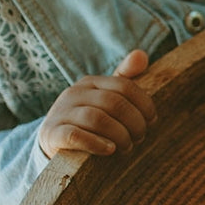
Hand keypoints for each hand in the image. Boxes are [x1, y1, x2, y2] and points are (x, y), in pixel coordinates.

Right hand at [39, 49, 155, 158]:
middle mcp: (74, 93)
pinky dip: (96, 144)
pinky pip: (75, 136)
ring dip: (119, 135)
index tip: (152, 121)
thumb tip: (141, 54)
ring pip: (97, 119)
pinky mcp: (52, 134)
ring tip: (126, 147)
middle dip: (134, 123)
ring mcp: (61, 113)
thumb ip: (124, 79)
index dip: (144, 104)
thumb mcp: (105, 99)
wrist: (53, 142)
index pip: (125, 86)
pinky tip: (110, 150)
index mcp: (91, 83)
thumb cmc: (88, 121)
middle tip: (139, 138)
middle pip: (114, 103)